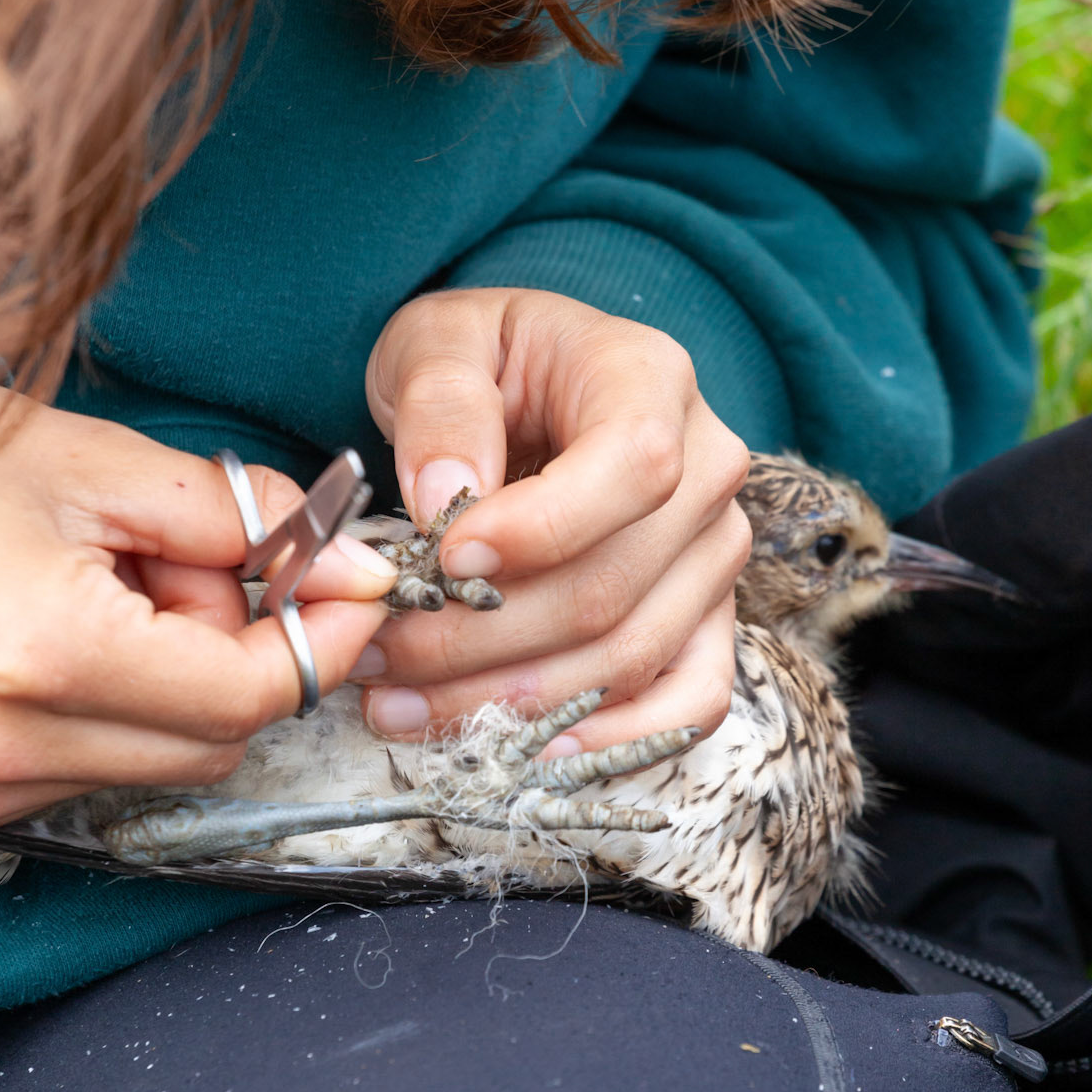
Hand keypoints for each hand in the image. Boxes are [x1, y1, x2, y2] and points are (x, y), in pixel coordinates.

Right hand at [0, 383, 394, 835]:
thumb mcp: (92, 461)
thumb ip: (235, 516)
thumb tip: (349, 567)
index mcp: (49, 652)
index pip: (249, 691)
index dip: (320, 638)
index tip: (345, 585)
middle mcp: (9, 746)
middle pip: (219, 739)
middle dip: (236, 653)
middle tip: (180, 567)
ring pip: (164, 764)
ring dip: (175, 687)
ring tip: (107, 598)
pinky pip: (95, 777)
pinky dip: (114, 716)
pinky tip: (62, 645)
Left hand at [358, 288, 749, 755]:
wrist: (532, 389)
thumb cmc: (485, 362)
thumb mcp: (439, 342)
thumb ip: (440, 404)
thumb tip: (446, 498)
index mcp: (650, 381)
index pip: (633, 467)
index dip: (541, 530)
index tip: (444, 558)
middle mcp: (709, 471)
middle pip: (612, 586)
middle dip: (481, 639)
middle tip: (378, 651)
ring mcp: (714, 555)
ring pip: (629, 657)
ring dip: (510, 699)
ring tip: (401, 702)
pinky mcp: (705, 620)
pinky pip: (688, 704)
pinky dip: (608, 742)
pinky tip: (520, 749)